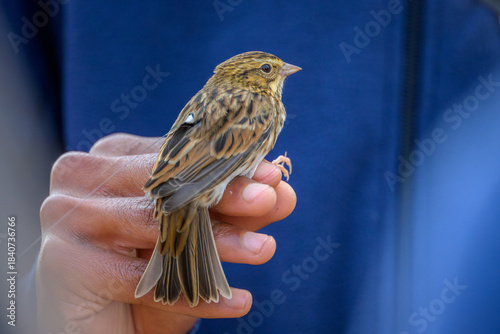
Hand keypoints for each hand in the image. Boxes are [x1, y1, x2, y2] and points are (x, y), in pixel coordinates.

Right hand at [38, 133, 295, 333]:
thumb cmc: (148, 270)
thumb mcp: (196, 238)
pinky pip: (140, 277)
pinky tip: (237, 300)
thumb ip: (232, 211)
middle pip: (164, 182)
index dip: (225, 167)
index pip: (175, 155)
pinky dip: (192, 292)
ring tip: (263, 249)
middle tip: (271, 199)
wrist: (103, 323)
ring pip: (155, 223)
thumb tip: (282, 190)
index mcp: (111, 157)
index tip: (272, 177)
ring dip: (215, 241)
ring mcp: (65, 213)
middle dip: (222, 194)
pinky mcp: (61, 260)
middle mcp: (80, 175)